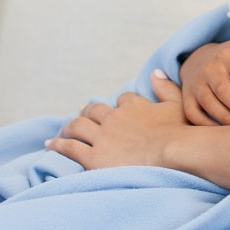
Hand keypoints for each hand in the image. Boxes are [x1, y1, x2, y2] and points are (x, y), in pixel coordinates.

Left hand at [47, 78, 186, 168]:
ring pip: (77, 127)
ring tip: (63, 130)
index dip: (118, 106)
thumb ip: (166, 88)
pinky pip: (69, 147)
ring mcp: (102, 137)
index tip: (115, 111)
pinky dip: (57, 144)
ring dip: (68, 127)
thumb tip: (154, 71)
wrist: (173, 153)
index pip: (121, 101)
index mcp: (133, 105)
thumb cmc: (179, 132)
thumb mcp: (177, 105)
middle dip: (87, 113)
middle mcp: (114, 118)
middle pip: (94, 111)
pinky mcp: (94, 157)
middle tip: (81, 117)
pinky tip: (50, 143)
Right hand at [178, 33, 229, 124]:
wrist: (196, 59)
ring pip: (209, 105)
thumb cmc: (229, 55)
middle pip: (224, 91)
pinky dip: (208, 126)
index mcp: (227, 56)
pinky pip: (194, 115)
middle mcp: (209, 70)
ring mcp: (196, 85)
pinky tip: (224, 133)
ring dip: (227, 120)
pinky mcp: (187, 98)